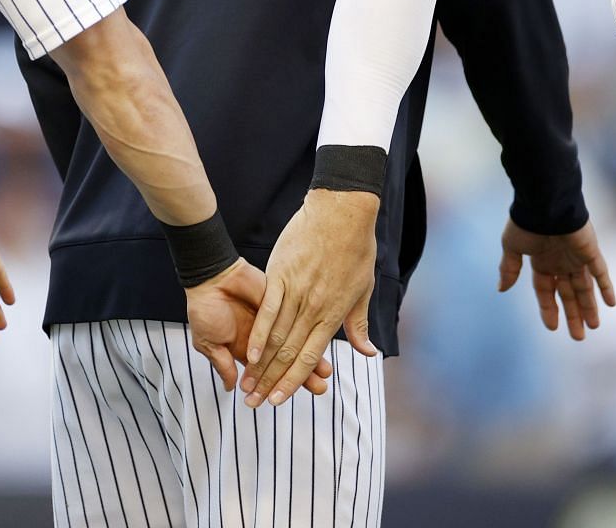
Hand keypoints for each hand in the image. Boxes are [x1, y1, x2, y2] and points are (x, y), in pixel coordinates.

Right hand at [185, 258, 331, 394]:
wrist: (209, 277)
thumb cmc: (204, 308)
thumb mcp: (208, 342)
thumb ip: (223, 364)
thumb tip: (232, 388)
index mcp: (250, 350)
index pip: (269, 372)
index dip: (278, 386)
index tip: (288, 400)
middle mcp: (267, 338)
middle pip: (289, 361)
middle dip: (303, 377)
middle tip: (320, 388)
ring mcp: (275, 320)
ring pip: (296, 342)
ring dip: (310, 358)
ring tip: (324, 372)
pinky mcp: (278, 301)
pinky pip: (292, 319)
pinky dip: (300, 333)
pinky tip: (312, 345)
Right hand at [241, 189, 380, 407]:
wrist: (341, 211)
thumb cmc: (355, 249)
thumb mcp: (363, 288)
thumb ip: (358, 325)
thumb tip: (369, 353)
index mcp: (333, 314)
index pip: (309, 357)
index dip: (293, 382)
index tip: (278, 401)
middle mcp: (314, 308)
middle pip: (289, 353)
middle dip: (272, 382)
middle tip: (255, 404)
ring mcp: (296, 291)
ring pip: (276, 337)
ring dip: (260, 365)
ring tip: (247, 386)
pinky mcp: (280, 274)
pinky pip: (268, 310)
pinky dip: (260, 333)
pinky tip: (250, 352)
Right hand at [498, 218, 615, 339]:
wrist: (544, 203)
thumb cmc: (526, 223)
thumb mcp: (512, 248)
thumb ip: (509, 269)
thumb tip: (500, 289)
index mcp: (542, 261)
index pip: (546, 291)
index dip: (549, 309)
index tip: (552, 327)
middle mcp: (561, 262)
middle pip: (569, 294)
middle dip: (573, 314)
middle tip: (579, 337)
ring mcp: (577, 257)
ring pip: (585, 287)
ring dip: (590, 307)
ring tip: (593, 326)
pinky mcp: (591, 251)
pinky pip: (600, 272)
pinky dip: (606, 287)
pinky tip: (611, 303)